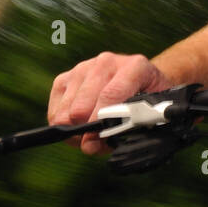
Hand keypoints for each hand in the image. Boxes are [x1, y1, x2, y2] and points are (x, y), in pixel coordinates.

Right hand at [48, 53, 172, 155]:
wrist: (142, 82)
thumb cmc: (148, 99)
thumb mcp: (153, 111)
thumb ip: (132, 126)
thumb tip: (93, 144)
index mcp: (134, 66)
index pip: (111, 94)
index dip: (101, 121)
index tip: (97, 140)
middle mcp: (106, 62)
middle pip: (82, 105)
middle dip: (86, 131)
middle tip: (95, 144)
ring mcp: (83, 68)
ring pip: (66, 111)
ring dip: (76, 131)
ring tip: (91, 136)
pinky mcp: (64, 79)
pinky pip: (55, 111)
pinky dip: (64, 125)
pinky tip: (80, 127)